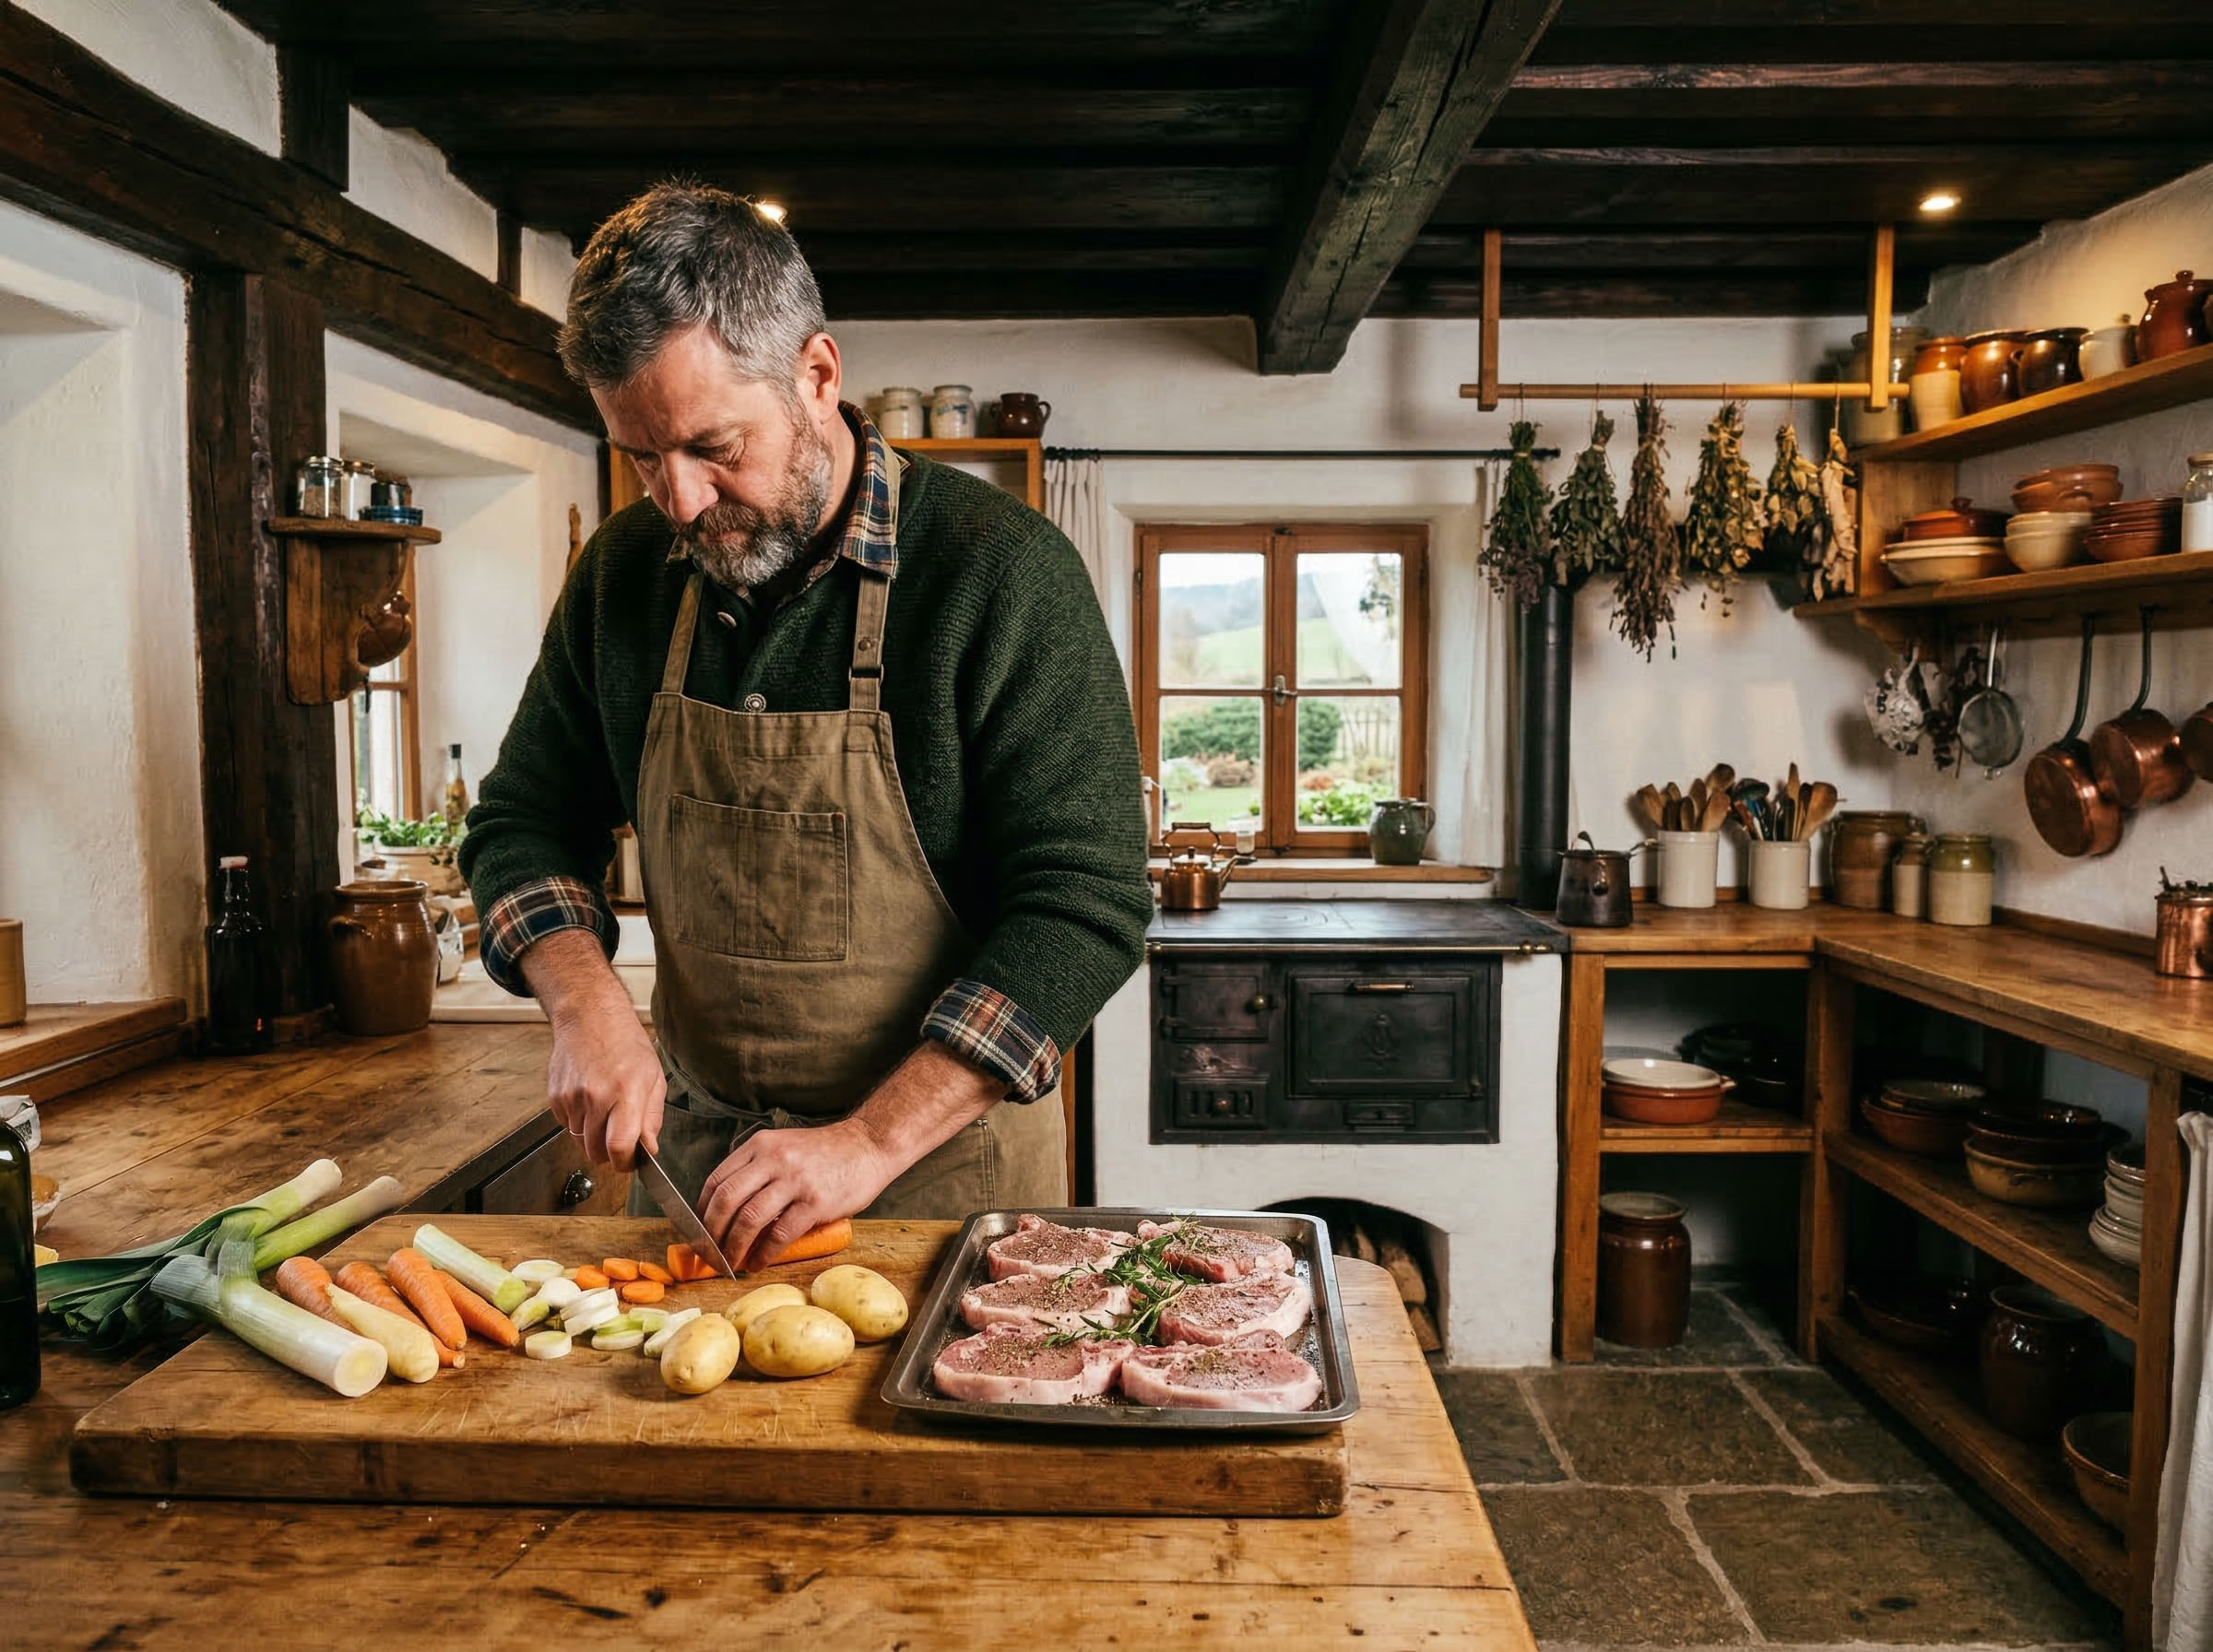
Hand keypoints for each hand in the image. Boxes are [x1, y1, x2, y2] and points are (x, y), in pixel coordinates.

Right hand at [522, 928, 663, 1170]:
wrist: (590, 1017)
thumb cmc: (627, 1045)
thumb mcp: (653, 1077)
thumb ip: (651, 1118)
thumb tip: (649, 1149)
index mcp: (626, 1092)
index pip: (619, 1146)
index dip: (625, 1163)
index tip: (631, 1162)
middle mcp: (596, 1096)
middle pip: (596, 1151)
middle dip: (609, 1155)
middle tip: (620, 1141)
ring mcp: (572, 1096)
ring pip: (580, 1141)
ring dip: (594, 1138)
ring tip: (606, 1113)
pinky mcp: (555, 1096)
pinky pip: (566, 1125)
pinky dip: (579, 1123)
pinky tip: (590, 1101)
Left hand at [700, 1119, 896, 1270]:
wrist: (869, 1146)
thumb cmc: (826, 1153)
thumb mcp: (785, 1147)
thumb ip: (758, 1170)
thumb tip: (729, 1212)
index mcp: (761, 1146)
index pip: (717, 1180)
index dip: (701, 1211)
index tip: (700, 1232)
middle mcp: (774, 1159)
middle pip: (726, 1201)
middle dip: (711, 1233)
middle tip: (708, 1254)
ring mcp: (795, 1181)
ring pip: (748, 1219)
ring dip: (733, 1247)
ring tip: (730, 1262)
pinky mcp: (815, 1202)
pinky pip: (779, 1234)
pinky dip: (763, 1254)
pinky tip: (758, 1263)